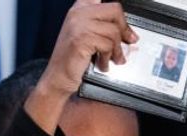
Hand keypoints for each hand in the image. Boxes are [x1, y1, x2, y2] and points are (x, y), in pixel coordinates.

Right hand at [26, 0, 137, 133]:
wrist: (57, 77)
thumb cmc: (72, 58)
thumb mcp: (86, 34)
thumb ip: (102, 24)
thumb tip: (127, 27)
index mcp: (79, 7)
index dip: (117, 11)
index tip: (122, 20)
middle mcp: (78, 12)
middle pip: (114, 10)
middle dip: (124, 28)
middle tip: (128, 40)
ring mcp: (78, 25)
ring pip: (113, 31)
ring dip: (117, 49)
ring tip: (113, 58)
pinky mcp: (81, 40)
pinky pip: (107, 45)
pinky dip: (108, 57)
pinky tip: (103, 63)